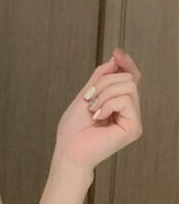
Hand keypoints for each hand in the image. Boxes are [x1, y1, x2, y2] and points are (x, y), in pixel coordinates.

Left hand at [53, 47, 142, 174]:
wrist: (69, 150)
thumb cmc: (73, 129)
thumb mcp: (86, 94)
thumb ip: (101, 77)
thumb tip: (116, 59)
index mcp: (119, 104)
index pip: (130, 77)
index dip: (126, 63)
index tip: (116, 53)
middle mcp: (129, 111)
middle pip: (127, 78)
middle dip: (104, 83)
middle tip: (89, 100)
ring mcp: (133, 119)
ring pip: (128, 85)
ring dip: (103, 93)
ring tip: (93, 110)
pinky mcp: (134, 127)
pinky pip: (126, 100)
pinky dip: (108, 104)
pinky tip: (99, 117)